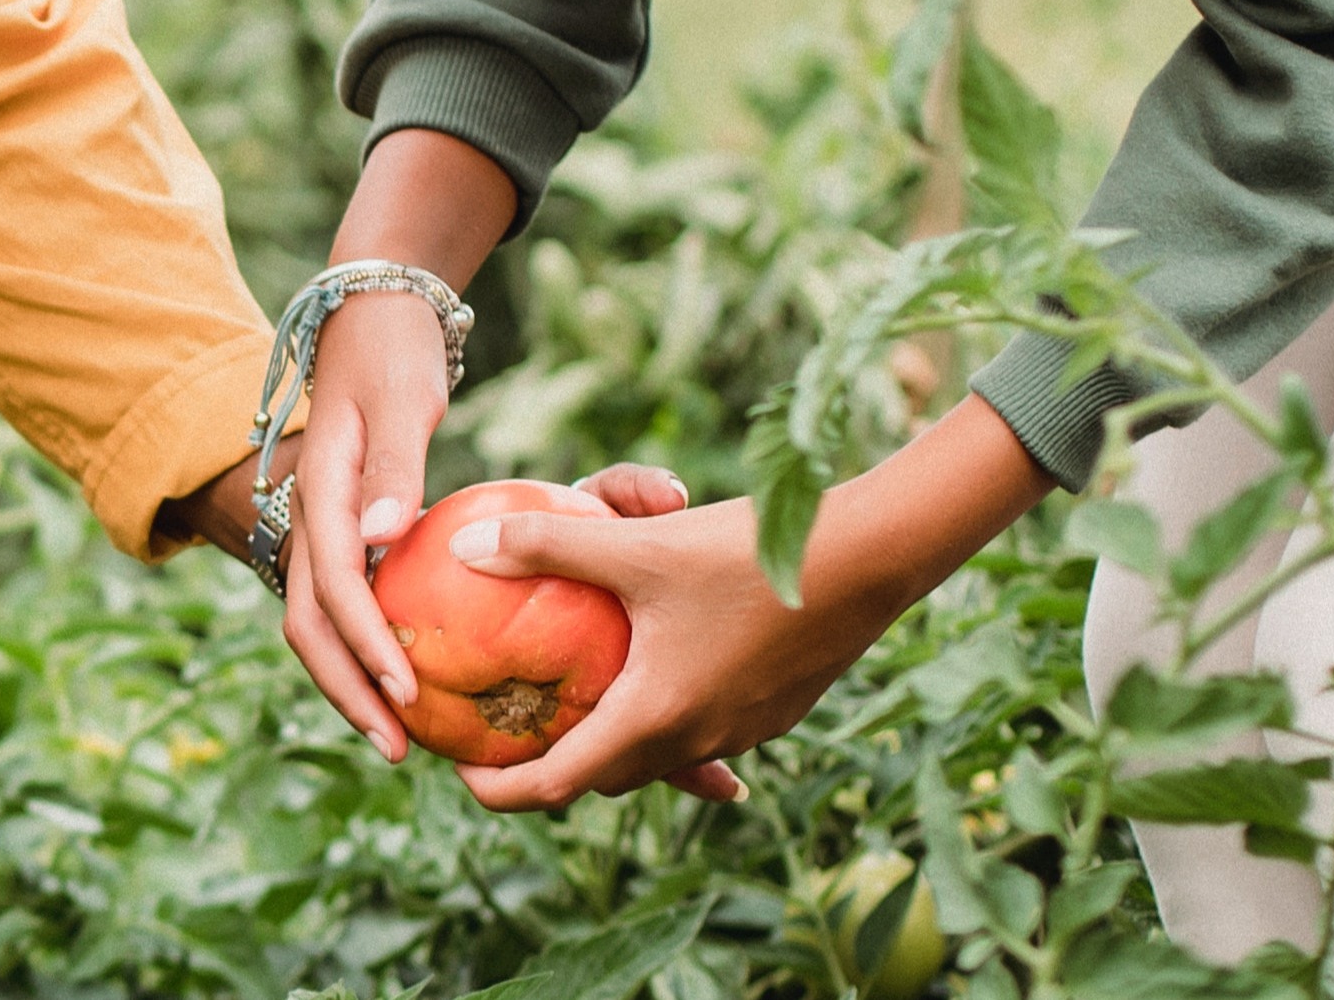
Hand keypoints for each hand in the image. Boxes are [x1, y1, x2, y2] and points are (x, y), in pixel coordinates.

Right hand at [259, 294, 461, 761]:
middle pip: (308, 626)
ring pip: (317, 625)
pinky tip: (411, 681)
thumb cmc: (393, 350)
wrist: (369, 313)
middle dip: (347, 692)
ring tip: (400, 736)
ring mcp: (318, 532)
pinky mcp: (339, 536)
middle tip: (398, 749)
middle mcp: (308, 521)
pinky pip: (343, 608)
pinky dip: (365, 653)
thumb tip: (385, 535)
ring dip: (350, 683)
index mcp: (320, 493)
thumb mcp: (400, 398)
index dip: (365, 645)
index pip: (334, 586)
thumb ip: (391, 464)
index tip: (407, 692)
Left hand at [430, 398, 1054, 811]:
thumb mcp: (639, 546)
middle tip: (510, 728)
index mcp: (653, 717)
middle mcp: (698, 738)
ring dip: (613, 741)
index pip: (555, 785)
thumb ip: (546, 545)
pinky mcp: (776, 710)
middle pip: (604, 777)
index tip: (462, 772)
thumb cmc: (748, 553)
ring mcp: (743, 730)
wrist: (871, 557)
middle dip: (551, 765)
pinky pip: (703, 732)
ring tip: (575, 702)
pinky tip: (659, 674)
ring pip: (657, 756)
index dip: (499, 789)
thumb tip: (466, 544)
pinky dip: (666, 718)